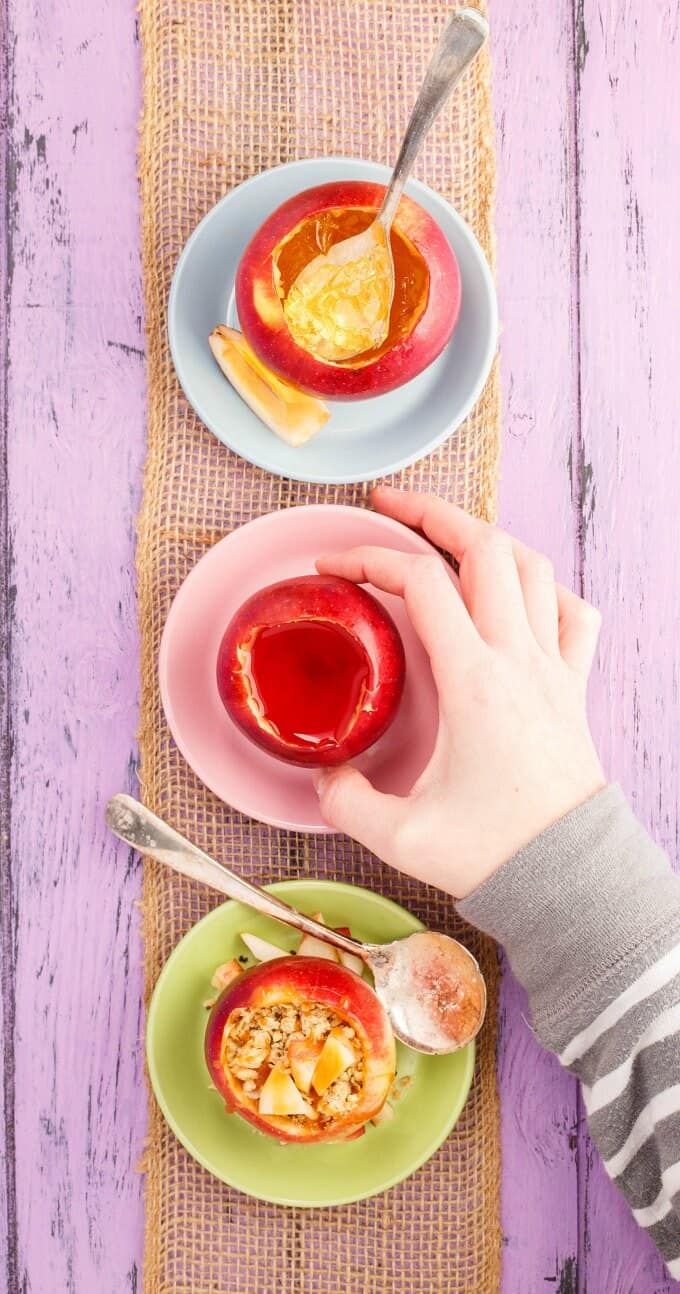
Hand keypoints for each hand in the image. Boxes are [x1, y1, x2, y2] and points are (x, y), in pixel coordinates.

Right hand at [314, 487, 605, 899]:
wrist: (569, 878)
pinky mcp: (573, 688)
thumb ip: (347, 801)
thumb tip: (325, 775)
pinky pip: (575, 614)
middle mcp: (519, 659)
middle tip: (389, 504)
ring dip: (488, 537)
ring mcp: (553, 668)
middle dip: (433, 513)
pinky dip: (547, 588)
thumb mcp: (401, 836)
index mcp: (475, 681)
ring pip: (532, 568)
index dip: (369, 558)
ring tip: (449, 532)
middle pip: (485, 547)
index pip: (422, 583)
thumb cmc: (495, 853)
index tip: (331, 565)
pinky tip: (521, 593)